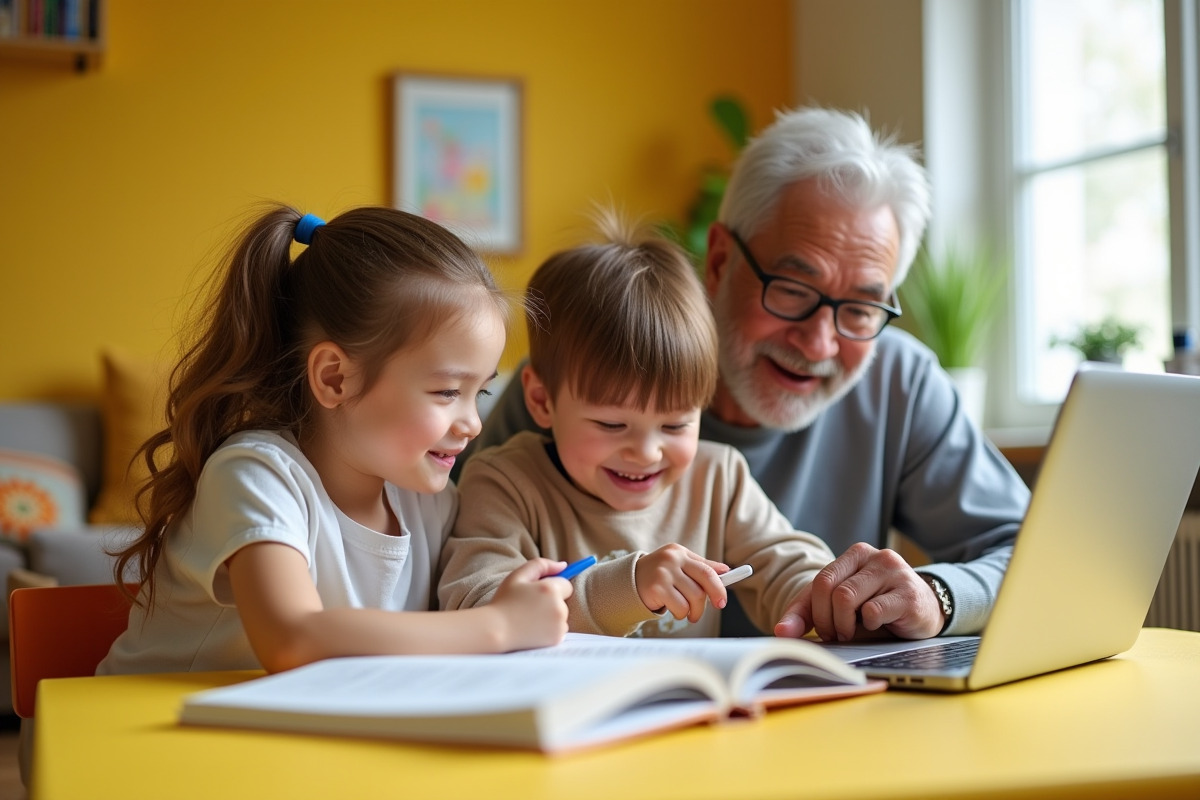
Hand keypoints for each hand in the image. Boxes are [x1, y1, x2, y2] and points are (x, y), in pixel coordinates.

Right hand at [489, 558, 572, 650]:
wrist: (495, 631)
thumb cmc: (504, 601)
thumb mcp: (518, 576)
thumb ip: (542, 565)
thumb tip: (563, 565)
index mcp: (551, 590)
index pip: (566, 584)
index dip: (553, 587)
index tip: (540, 593)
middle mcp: (560, 608)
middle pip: (564, 601)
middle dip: (551, 602)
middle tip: (530, 606)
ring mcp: (559, 626)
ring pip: (561, 616)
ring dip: (551, 616)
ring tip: (530, 619)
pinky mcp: (557, 639)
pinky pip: (559, 630)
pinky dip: (549, 630)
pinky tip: (533, 629)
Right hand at [634, 544, 729, 622]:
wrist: (627, 582)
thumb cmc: (658, 576)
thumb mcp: (679, 567)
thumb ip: (700, 568)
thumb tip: (725, 571)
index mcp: (680, 552)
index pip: (707, 569)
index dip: (719, 586)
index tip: (722, 601)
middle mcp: (672, 559)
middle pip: (703, 584)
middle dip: (709, 602)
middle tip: (702, 612)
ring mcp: (664, 572)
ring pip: (694, 598)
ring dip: (693, 611)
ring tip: (686, 612)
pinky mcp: (656, 587)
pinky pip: (680, 607)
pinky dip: (681, 614)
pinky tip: (673, 610)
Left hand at [774, 543, 944, 641]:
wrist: (927, 611)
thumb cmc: (880, 608)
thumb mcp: (844, 607)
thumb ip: (810, 614)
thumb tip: (781, 632)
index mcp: (854, 556)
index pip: (819, 581)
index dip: (810, 611)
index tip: (814, 632)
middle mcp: (874, 557)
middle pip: (828, 588)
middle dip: (826, 619)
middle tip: (836, 635)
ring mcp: (893, 572)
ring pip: (846, 598)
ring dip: (844, 625)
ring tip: (853, 633)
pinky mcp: (909, 593)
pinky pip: (873, 610)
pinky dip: (869, 624)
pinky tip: (878, 625)